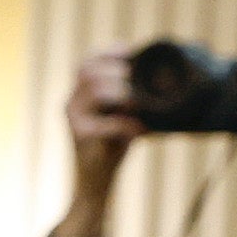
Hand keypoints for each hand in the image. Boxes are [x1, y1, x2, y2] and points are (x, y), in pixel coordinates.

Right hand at [57, 43, 143, 236]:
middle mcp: (71, 102)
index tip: (131, 53)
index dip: (109, 53)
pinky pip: (106, 123)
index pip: (87, 62)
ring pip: (95, 90)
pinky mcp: (80, 137)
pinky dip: (127, 124)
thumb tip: (165, 79)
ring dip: (123, 93)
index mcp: (78, 93)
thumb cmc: (112, 146)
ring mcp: (73, 119)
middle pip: (89, 71)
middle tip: (139, 86)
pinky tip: (141, 130)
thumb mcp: (121, 115)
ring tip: (139, 105)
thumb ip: (131, 96)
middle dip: (118, 73)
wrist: (95, 184)